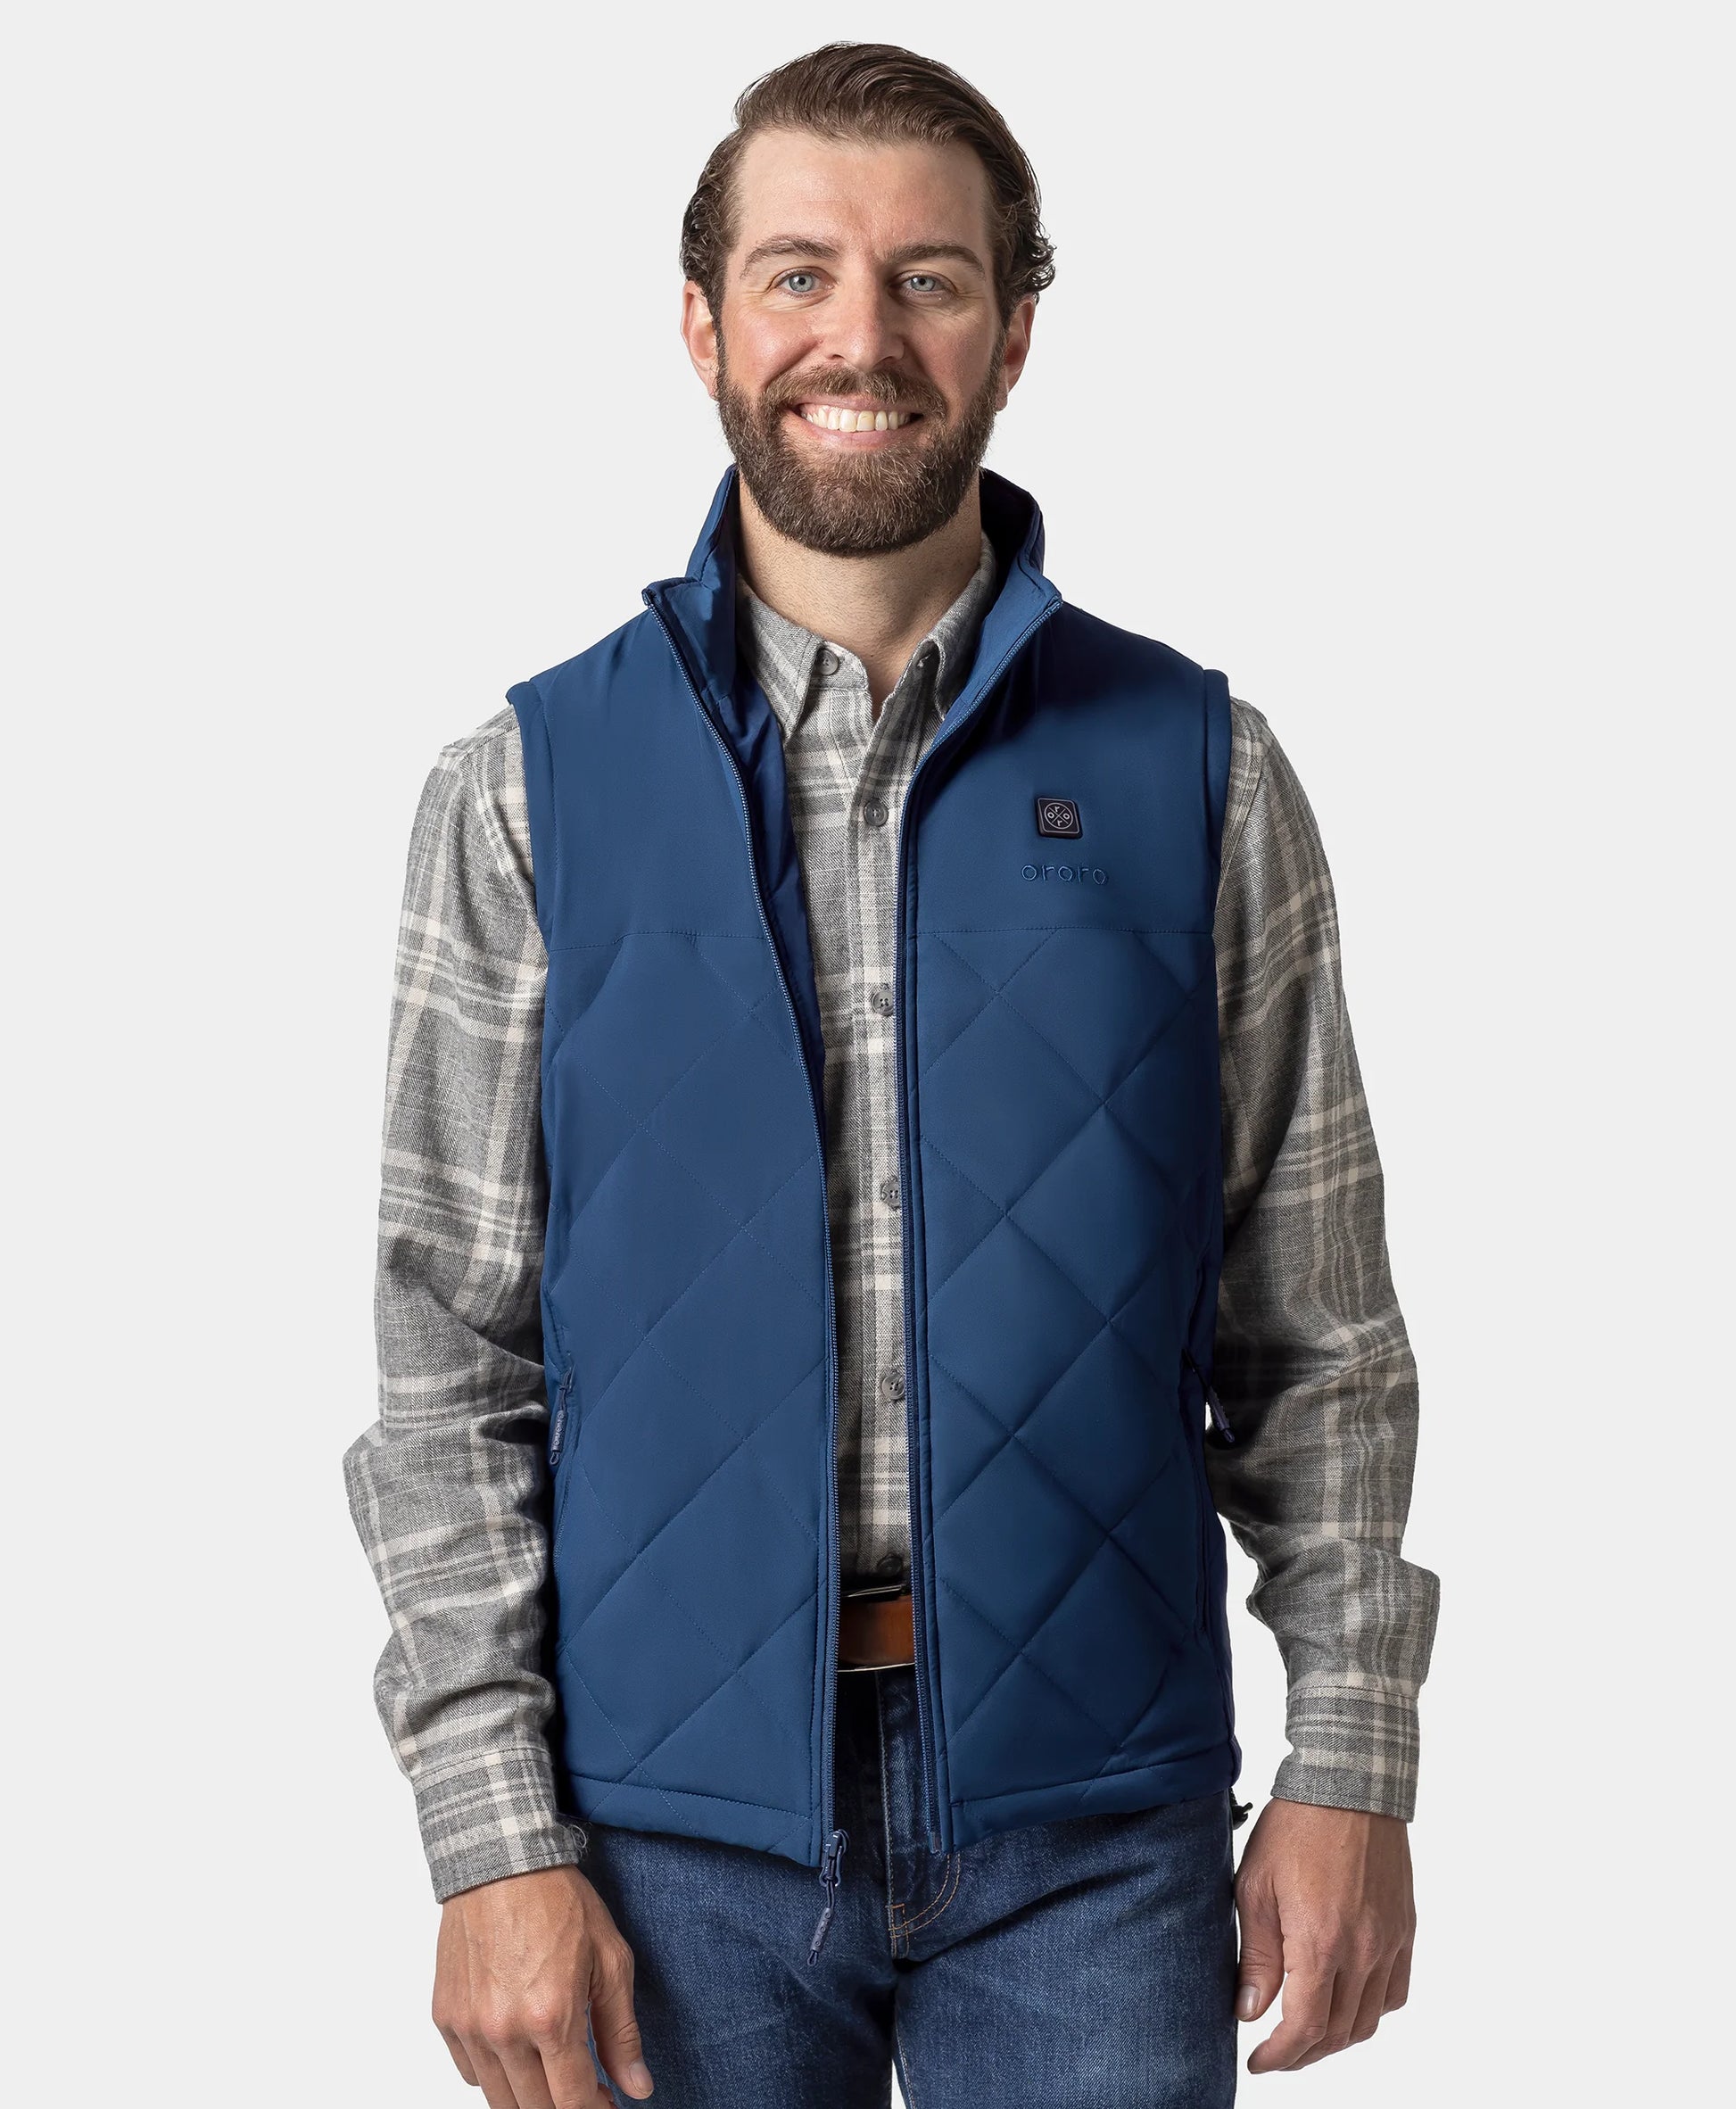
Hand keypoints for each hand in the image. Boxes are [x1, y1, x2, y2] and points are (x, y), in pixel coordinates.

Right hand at [432, 1863, 653, 2105]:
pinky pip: (470, 2073)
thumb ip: (621, 2032)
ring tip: (553, 2069)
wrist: (501, 1861)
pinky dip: (495, 2073)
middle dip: (566, 2105)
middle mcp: (504, 2031)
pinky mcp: (445, 2018)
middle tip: (586, 2086)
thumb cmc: (558, 1901)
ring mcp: (469, 2028)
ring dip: (530, 2096)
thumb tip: (637, 2086)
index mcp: (551, 2017)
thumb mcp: (610, 1959)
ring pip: (499, 2100)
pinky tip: (517, 2048)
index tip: (607, 2103)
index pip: (573, 2102)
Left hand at [1233, 1797, 1414, 2072]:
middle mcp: (1362, 1952)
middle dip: (1303, 2053)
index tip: (1259, 2062)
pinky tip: (1348, 2002)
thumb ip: (1255, 1955)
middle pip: (1337, 2033)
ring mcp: (1389, 1942)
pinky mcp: (1404, 1929)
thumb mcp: (1256, 1887)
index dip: (1280, 2055)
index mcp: (1320, 1944)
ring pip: (1369, 2020)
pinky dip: (1371, 2010)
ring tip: (1307, 2034)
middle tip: (1277, 2052)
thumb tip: (1250, 2011)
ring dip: (1337, 2038)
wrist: (1349, 1784)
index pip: (1305, 2028)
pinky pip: (1395, 1992)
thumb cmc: (1297, 1827)